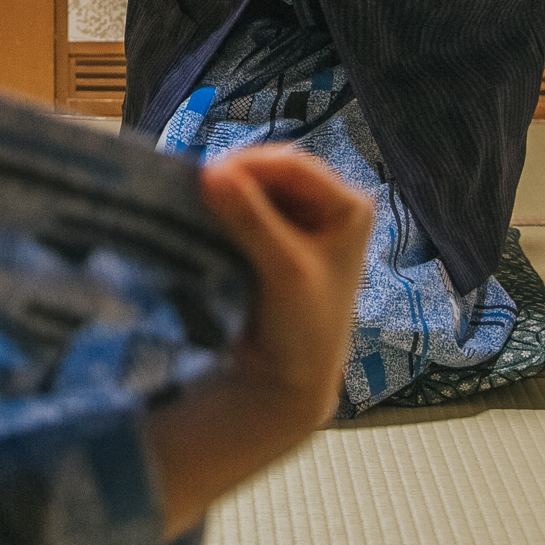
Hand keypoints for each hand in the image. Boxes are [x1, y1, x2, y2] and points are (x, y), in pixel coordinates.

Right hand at [143, 146, 371, 534]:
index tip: (206, 176)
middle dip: (236, 179)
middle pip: (274, 172)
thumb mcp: (283, 270)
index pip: (294, 167)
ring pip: (256, 188)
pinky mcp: (276, 234)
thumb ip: (252, 220)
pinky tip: (203, 217)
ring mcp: (302, 219)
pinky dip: (224, 210)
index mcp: (349, 207)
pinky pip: (245, 207)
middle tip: (196, 190)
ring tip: (196, 202)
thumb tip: (211, 172)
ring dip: (227, 194)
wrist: (288, 379)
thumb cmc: (303, 329)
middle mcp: (329, 205)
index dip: (251, 165)